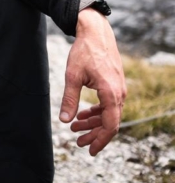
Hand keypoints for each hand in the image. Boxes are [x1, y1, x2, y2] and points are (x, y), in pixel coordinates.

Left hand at [59, 9, 125, 155]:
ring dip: (93, 123)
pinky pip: (108, 104)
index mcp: (111, 93)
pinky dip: (97, 112)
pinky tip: (83, 115)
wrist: (96, 33)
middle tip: (78, 142)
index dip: (100, 139)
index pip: (111, 125)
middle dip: (94, 134)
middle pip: (110, 122)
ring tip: (75, 128)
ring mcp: (118, 89)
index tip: (90, 150)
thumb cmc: (84, 52)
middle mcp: (119, 93)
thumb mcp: (72, 76)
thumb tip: (64, 120)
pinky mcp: (115, 84)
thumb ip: (69, 99)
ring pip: (109, 113)